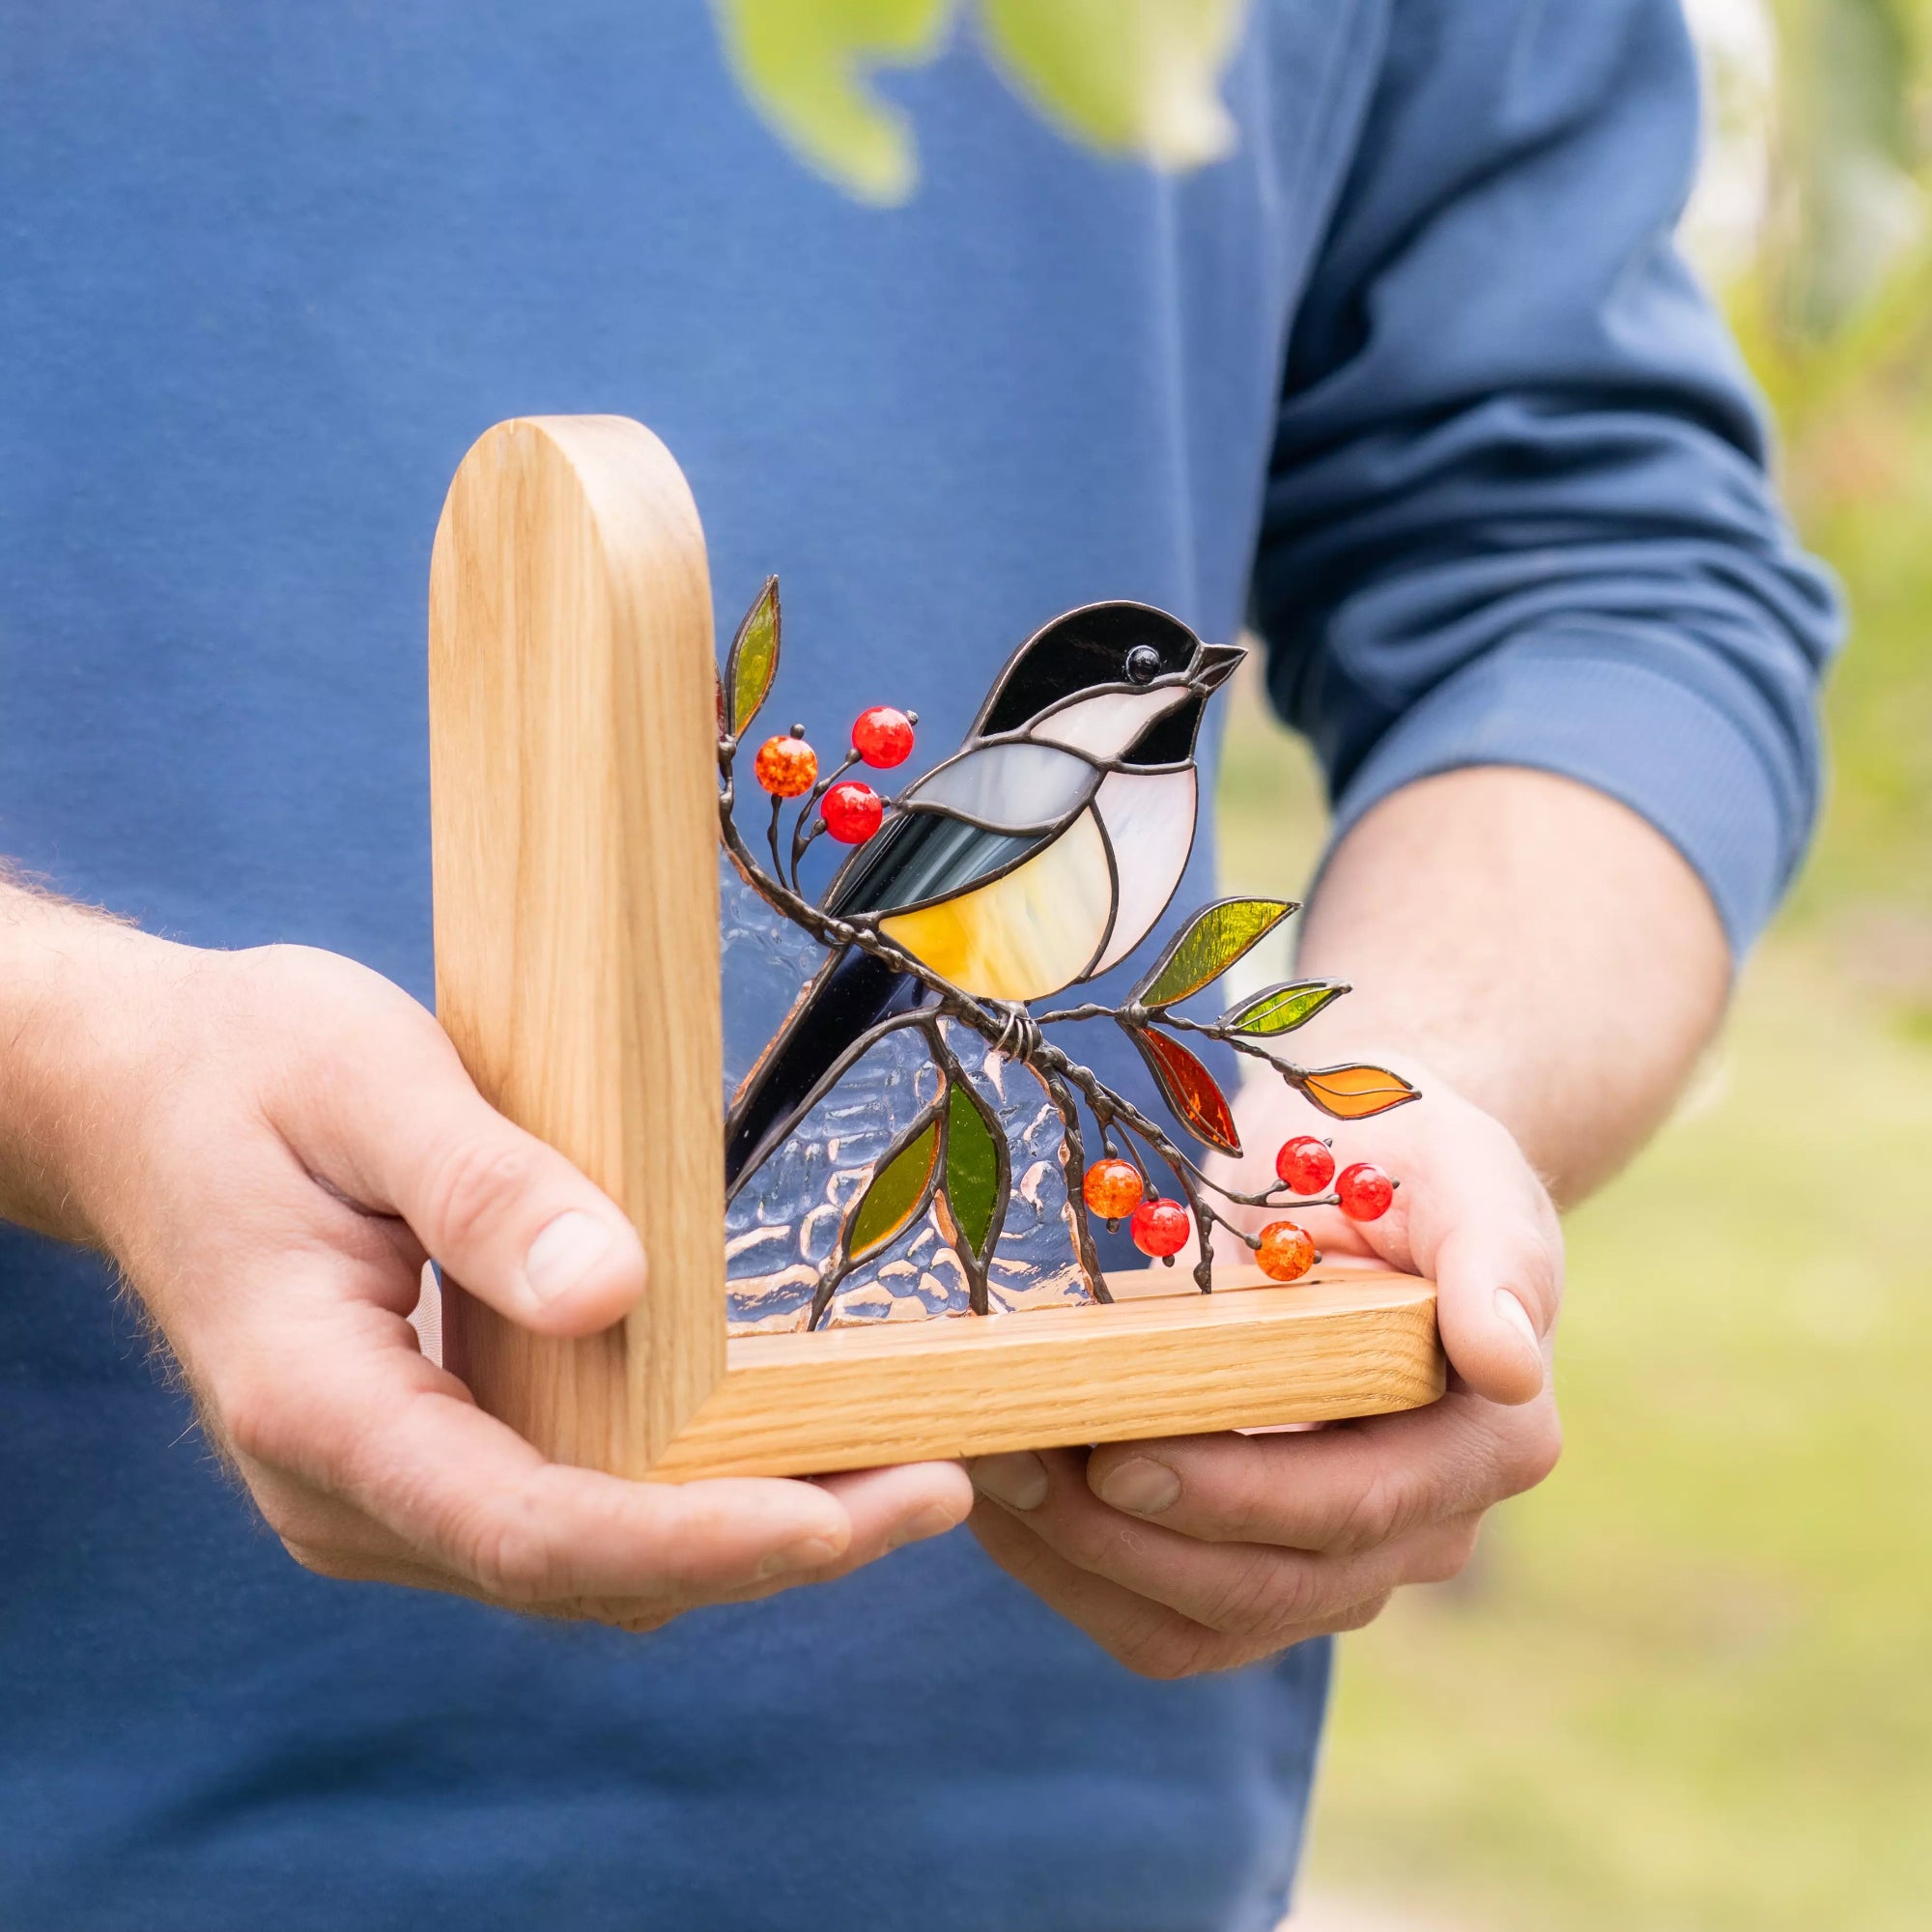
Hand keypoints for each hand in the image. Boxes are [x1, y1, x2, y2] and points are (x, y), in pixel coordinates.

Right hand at [40, 926, 970, 1627]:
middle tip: (939, 1488)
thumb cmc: (250, 1069)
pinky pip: (575, 1510)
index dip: (693, 1538)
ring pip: (590, 1560)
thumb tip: (614, 1295)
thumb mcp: (364, 1081)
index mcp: (318, 1406)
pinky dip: (689, 1496)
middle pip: (584, 1570)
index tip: (839, 1519)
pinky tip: (792, 1443)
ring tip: (904, 1474)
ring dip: (745, 1533)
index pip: (529, 1527)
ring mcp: (391, 1486)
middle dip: (768, 1547)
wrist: (151, 1096)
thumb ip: (481, 1190)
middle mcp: (351, 1487)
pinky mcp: (434, 1453)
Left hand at [965, 1065, 1561, 1676]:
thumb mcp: (1462, 1169)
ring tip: (987, 1477)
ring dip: (1081, 1565)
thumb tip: (1507, 1364)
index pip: (1355, 1507)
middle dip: (1125, 1536)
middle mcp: (1426, 1525)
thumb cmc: (1407, 1157)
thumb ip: (1495, 1257)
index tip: (1118, 1456)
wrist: (1357, 1173)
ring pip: (1201, 1625)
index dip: (1234, 1497)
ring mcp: (1340, 1560)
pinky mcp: (1259, 1564)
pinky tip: (1003, 1507)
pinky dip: (1072, 1575)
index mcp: (1491, 1442)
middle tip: (1011, 1461)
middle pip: (1267, 1587)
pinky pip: (1161, 1618)